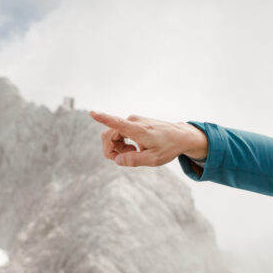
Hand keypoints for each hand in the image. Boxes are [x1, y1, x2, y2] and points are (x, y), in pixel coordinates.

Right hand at [89, 111, 208, 166]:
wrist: (180, 136)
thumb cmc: (168, 148)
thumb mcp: (153, 159)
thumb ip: (134, 161)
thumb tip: (117, 161)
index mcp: (137, 129)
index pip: (117, 123)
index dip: (103, 118)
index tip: (93, 112)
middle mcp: (133, 121)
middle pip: (109, 135)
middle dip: (112, 150)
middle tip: (127, 159)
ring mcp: (133, 120)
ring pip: (113, 135)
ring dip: (118, 147)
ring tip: (134, 153)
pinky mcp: (134, 122)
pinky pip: (120, 133)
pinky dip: (123, 143)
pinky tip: (135, 148)